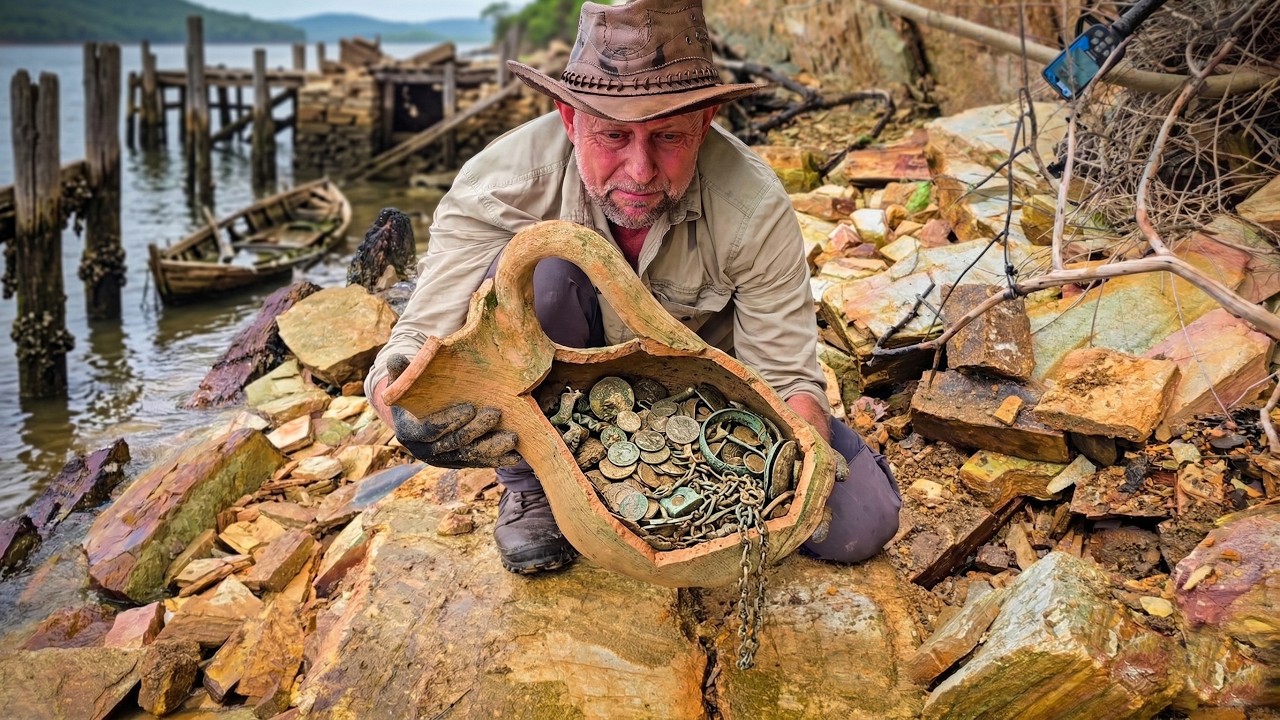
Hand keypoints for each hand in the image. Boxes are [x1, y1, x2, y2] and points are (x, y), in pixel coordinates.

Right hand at [386, 354, 520, 467]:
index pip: (431, 430)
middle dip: (476, 430)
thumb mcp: (404, 384)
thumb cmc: (413, 396)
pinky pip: (480, 462)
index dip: (450, 421)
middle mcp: (427, 451)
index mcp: (410, 433)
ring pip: (470, 455)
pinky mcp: (460, 462)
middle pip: (454, 443)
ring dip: (492, 449)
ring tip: (513, 439)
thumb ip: (402, 373)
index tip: (470, 408)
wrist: (417, 419)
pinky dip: (497, 459)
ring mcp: (445, 459)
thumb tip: (394, 358)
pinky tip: (515, 456)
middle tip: (496, 414)